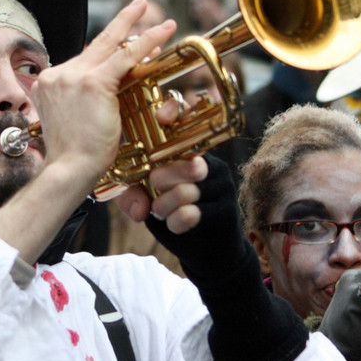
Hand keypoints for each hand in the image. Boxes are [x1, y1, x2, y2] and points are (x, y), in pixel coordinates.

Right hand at [30, 0, 175, 187]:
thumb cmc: (74, 157)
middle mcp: (57, 75)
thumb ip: (82, 102)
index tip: (128, 45)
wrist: (69, 170)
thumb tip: (109, 91)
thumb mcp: (71, 122)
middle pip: (95, 44)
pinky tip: (163, 31)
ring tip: (158, 16)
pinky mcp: (92, 82)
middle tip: (138, 6)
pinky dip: (146, 41)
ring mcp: (73, 76)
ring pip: (111, 46)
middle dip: (121, 24)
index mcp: (48, 84)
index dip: (109, 52)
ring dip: (138, 28)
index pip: (84, 60)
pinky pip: (125, 56)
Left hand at [115, 94, 208, 233]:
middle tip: (155, 190)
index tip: (161, 118)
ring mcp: (222, 187)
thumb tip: (137, 204)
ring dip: (164, 206)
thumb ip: (135, 193)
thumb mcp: (150, 197)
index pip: (188, 125)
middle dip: (162, 180)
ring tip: (161, 211)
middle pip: (188, 163)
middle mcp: (211, 165)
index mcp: (193, 155)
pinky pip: (192, 214)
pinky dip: (175, 222)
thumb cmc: (175, 214)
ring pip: (186, 191)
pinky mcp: (226, 211)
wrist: (206, 246)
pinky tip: (174, 225)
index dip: (176, 115)